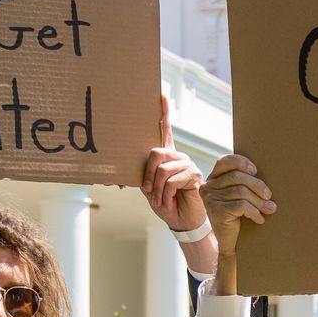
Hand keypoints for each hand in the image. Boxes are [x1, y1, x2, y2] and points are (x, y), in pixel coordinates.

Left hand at [141, 95, 204, 230]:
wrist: (181, 221)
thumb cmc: (165, 204)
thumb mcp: (150, 189)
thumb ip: (144, 176)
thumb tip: (123, 172)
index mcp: (167, 157)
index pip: (166, 130)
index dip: (164, 113)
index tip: (161, 95)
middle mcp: (178, 156)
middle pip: (155, 153)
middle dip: (148, 175)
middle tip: (150, 191)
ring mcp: (188, 164)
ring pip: (162, 170)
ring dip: (157, 190)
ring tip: (163, 200)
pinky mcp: (194, 174)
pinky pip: (171, 181)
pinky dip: (166, 195)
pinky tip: (171, 201)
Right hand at [199, 154, 275, 258]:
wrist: (230, 243)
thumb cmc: (238, 216)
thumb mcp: (239, 195)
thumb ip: (244, 182)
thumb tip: (265, 173)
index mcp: (213, 179)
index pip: (225, 161)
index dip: (242, 162)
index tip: (255, 171)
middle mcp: (208, 187)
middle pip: (237, 177)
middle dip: (257, 186)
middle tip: (269, 196)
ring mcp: (210, 199)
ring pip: (241, 192)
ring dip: (259, 201)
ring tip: (270, 209)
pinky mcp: (216, 211)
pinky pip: (241, 206)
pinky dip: (254, 212)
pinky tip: (260, 219)